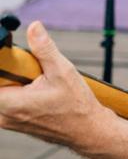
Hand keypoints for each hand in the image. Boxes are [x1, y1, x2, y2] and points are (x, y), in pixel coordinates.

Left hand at [0, 22, 111, 151]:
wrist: (88, 130)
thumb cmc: (76, 106)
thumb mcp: (62, 71)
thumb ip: (44, 48)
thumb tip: (34, 27)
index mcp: (11, 104)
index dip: (3, 66)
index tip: (19, 62)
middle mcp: (5, 116)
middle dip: (12, 72)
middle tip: (31, 68)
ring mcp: (9, 121)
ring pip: (3, 92)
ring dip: (16, 81)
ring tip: (38, 79)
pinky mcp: (15, 122)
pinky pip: (9, 100)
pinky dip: (20, 90)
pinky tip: (40, 88)